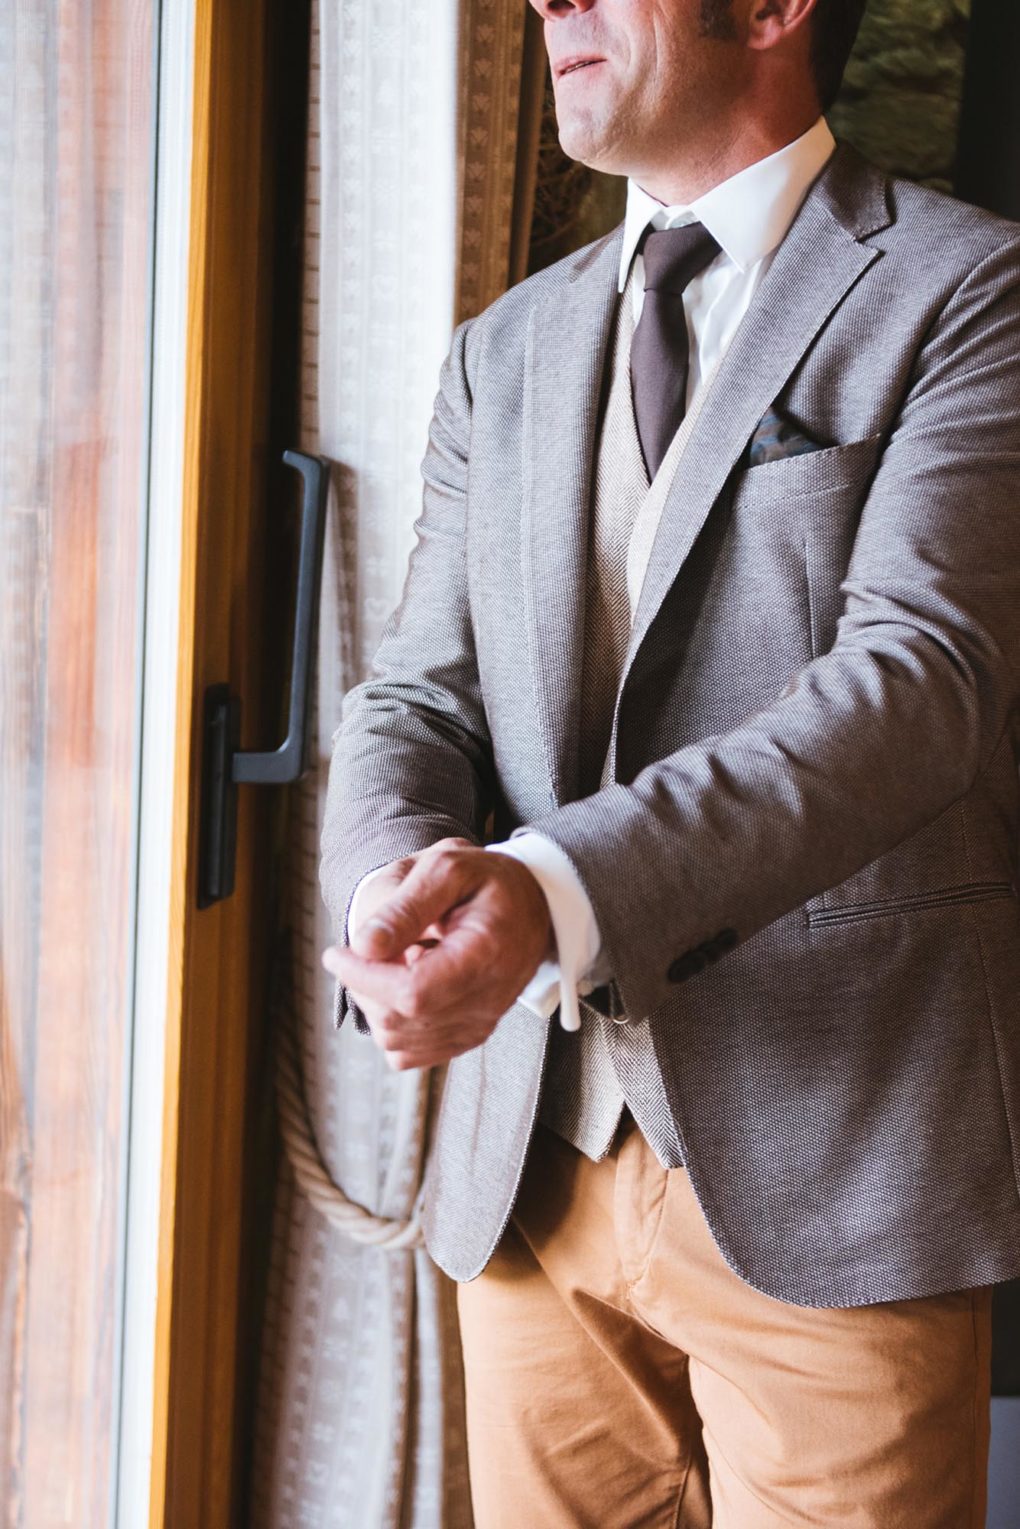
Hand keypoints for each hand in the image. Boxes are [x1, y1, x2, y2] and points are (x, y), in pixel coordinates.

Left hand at [322, 839, 553, 1070]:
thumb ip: (405, 906)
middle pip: (398, 1021)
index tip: (336, 952)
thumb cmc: (485, 882)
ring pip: (397, 1042)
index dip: (363, 978)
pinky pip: (408, 1053)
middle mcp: (488, 1001)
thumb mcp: (447, 868)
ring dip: (375, 1004)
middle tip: (367, 947)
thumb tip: (364, 946)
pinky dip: (390, 1024)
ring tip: (393, 961)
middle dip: (364, 986)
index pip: (411, 992)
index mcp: (485, 953)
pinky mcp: (468, 1038)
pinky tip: (402, 985)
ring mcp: (479, 1026)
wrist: (528, 906)